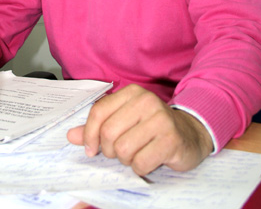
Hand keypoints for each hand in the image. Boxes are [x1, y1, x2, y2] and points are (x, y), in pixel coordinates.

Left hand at [67, 84, 212, 175]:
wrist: (190, 133)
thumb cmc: (152, 128)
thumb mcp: (124, 122)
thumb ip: (97, 128)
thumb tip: (71, 135)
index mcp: (132, 93)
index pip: (98, 112)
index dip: (89, 134)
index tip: (91, 149)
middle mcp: (146, 101)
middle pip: (108, 133)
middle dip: (111, 150)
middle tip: (122, 151)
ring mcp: (160, 119)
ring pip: (123, 150)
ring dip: (127, 160)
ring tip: (138, 153)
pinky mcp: (171, 140)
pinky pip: (140, 162)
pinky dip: (140, 167)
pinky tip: (150, 159)